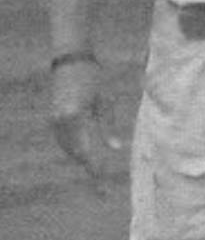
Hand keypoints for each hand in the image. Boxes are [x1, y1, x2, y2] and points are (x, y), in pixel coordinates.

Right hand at [49, 58, 124, 185]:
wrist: (71, 61)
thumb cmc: (94, 79)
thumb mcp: (105, 102)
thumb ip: (108, 127)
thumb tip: (116, 148)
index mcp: (75, 117)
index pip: (85, 149)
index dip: (92, 166)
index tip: (100, 178)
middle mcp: (61, 120)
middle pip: (73, 151)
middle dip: (86, 163)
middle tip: (99, 177)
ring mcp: (54, 118)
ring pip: (66, 146)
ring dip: (79, 156)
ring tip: (93, 167)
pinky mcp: (53, 116)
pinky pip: (62, 138)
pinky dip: (72, 146)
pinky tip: (82, 151)